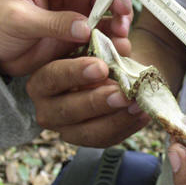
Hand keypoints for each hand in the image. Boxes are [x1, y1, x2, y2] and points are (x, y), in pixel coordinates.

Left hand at [0, 0, 131, 75]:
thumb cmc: (0, 26)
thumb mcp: (20, 21)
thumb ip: (52, 23)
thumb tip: (86, 28)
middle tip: (123, 10)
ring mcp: (77, 11)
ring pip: (107, 9)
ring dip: (119, 18)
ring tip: (122, 32)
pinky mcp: (82, 32)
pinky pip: (103, 32)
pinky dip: (114, 38)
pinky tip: (120, 46)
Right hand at [26, 56, 150, 146]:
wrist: (111, 75)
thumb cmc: (99, 57)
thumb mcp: (98, 48)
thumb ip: (106, 45)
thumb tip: (123, 45)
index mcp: (43, 79)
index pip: (52, 77)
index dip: (75, 73)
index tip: (100, 67)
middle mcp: (48, 108)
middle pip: (68, 110)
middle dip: (97, 102)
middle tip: (123, 93)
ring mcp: (67, 128)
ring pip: (88, 131)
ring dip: (117, 119)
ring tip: (138, 104)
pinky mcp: (87, 139)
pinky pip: (106, 139)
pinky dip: (127, 126)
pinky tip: (143, 114)